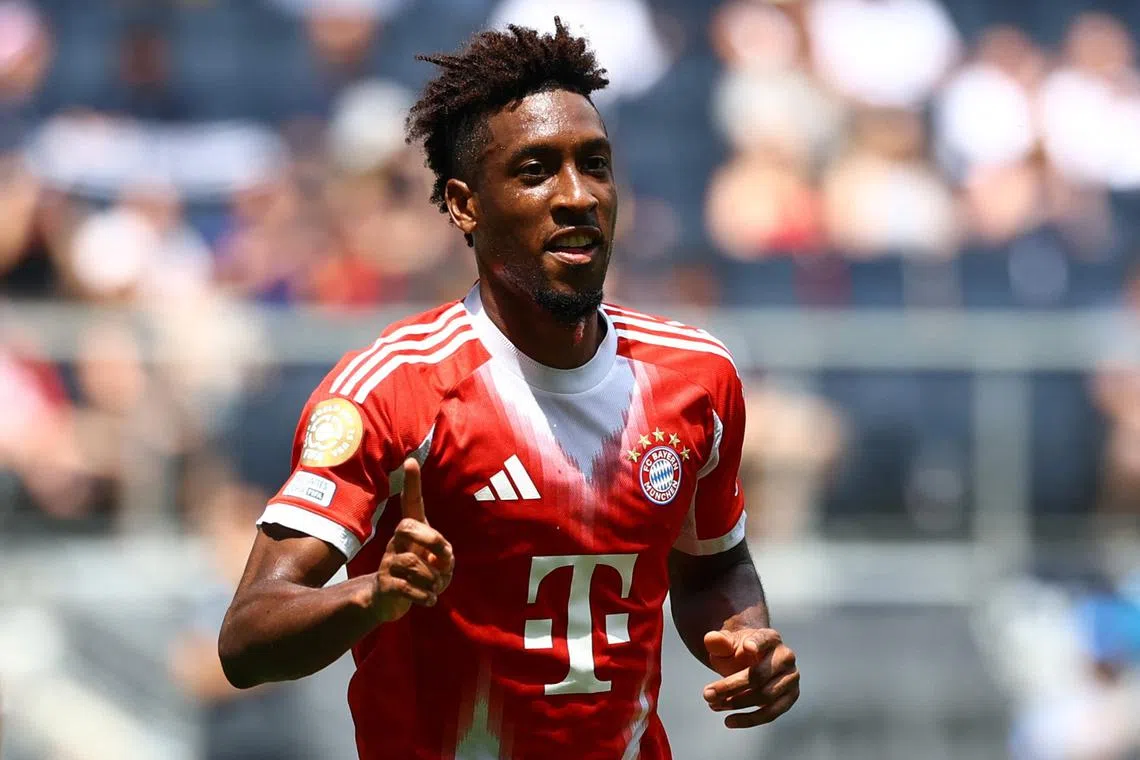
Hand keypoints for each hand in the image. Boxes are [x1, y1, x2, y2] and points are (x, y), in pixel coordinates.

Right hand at [371, 458, 453, 622]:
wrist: (387, 601)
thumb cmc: (419, 576)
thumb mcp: (438, 565)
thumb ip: (444, 557)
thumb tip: (442, 560)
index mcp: (412, 532)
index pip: (411, 503)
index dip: (412, 483)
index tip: (410, 461)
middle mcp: (396, 542)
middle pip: (407, 527)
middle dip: (431, 541)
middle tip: (444, 561)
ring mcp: (388, 562)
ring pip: (412, 563)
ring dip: (432, 579)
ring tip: (436, 588)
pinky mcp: (385, 584)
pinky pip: (406, 587)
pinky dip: (425, 596)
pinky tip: (430, 600)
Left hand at [702, 628, 798, 728]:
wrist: (751, 664)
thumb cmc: (738, 652)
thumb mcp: (727, 644)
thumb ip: (719, 641)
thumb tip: (710, 639)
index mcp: (770, 638)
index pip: (763, 639)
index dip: (757, 643)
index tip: (747, 647)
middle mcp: (785, 657)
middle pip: (759, 675)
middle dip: (730, 686)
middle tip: (707, 694)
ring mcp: (790, 678)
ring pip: (765, 696)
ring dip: (737, 703)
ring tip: (714, 705)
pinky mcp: (789, 698)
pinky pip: (771, 713)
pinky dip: (749, 719)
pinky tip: (729, 720)